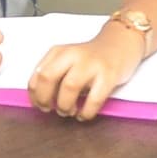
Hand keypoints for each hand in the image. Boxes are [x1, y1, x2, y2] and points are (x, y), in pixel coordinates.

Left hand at [28, 27, 144, 119]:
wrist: (121, 42)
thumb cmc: (92, 57)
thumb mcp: (68, 59)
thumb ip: (53, 73)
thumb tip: (40, 99)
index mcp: (59, 52)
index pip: (37, 74)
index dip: (35, 94)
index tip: (38, 104)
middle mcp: (73, 55)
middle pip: (48, 77)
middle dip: (45, 99)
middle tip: (50, 109)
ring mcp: (92, 64)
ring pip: (69, 87)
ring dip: (65, 106)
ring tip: (68, 111)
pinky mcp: (109, 75)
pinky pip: (94, 99)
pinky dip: (86, 112)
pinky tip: (84, 114)